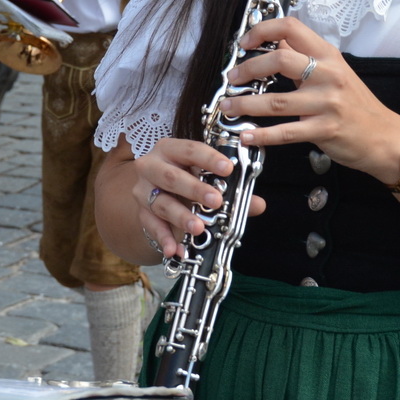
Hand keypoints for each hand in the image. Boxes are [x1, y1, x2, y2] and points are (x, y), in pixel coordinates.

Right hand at [135, 138, 265, 260]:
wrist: (159, 192)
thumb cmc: (187, 179)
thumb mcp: (206, 180)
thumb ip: (232, 191)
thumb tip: (258, 204)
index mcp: (171, 149)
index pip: (190, 149)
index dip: (209, 158)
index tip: (228, 169)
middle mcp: (152, 165)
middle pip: (171, 176)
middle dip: (195, 189)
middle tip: (215, 201)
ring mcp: (143, 190)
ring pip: (161, 203)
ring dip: (181, 216)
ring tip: (198, 228)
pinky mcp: (141, 212)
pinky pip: (151, 226)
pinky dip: (164, 239)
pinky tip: (175, 250)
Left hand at [218, 16, 399, 179]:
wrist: (386, 137)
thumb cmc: (358, 105)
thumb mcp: (335, 72)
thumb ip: (305, 57)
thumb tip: (276, 41)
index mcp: (328, 55)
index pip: (291, 28)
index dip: (262, 31)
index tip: (245, 43)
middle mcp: (328, 75)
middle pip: (280, 60)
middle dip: (248, 69)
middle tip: (233, 78)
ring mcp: (327, 103)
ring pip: (276, 101)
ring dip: (245, 104)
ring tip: (228, 106)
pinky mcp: (325, 130)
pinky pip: (286, 132)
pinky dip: (262, 135)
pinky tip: (247, 135)